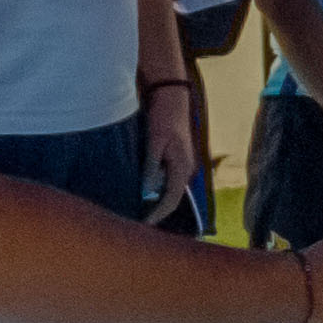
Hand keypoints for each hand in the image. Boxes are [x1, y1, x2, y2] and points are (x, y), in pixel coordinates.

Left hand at [141, 88, 207, 214]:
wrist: (172, 98)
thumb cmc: (163, 117)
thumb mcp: (154, 142)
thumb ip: (151, 167)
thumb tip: (147, 192)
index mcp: (182, 167)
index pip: (171, 200)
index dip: (157, 215)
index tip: (143, 225)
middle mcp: (186, 170)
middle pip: (171, 198)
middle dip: (156, 212)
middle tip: (137, 222)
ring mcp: (183, 165)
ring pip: (169, 190)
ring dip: (156, 201)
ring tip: (137, 210)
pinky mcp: (177, 160)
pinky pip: (168, 181)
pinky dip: (156, 189)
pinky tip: (144, 192)